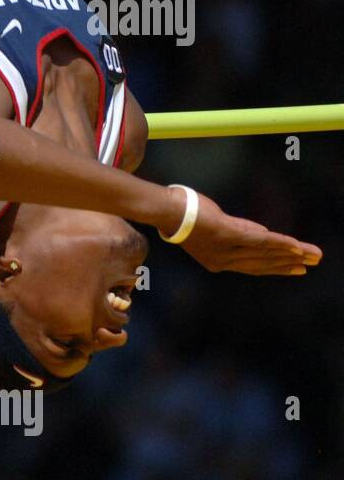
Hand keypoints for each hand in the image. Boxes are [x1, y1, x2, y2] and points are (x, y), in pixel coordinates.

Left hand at [178, 190, 321, 274]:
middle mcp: (223, 260)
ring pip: (264, 253)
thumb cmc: (188, 214)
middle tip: (313, 262)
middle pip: (264, 264)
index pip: (254, 268)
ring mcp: (224, 248)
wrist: (167, 210)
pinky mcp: (225, 234)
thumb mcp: (217, 225)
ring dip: (291, 253)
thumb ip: (240, 232)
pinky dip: (278, 243)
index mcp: (218, 262)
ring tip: (311, 254)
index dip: (277, 268)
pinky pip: (257, 240)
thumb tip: (264, 233)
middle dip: (290, 263)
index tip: (297, 269)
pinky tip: (294, 245)